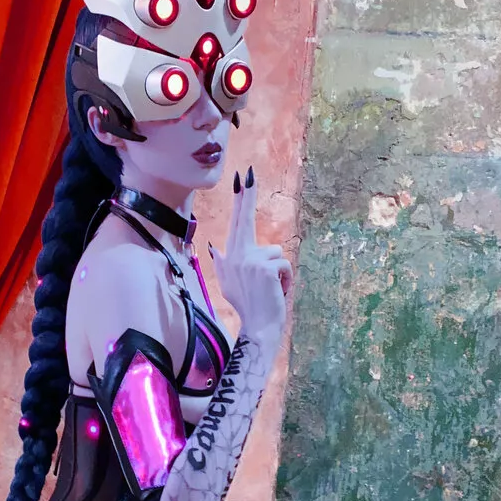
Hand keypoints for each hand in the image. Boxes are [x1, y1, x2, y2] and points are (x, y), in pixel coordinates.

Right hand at [209, 166, 291, 348]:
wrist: (257, 328)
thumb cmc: (249, 306)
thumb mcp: (230, 284)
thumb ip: (224, 263)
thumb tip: (215, 247)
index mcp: (228, 257)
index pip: (234, 223)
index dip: (238, 201)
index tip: (240, 179)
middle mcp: (234, 256)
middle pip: (244, 220)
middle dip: (246, 194)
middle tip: (249, 172)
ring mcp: (248, 261)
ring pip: (274, 252)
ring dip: (279, 269)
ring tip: (271, 287)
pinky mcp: (264, 267)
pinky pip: (283, 263)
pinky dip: (286, 277)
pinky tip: (277, 290)